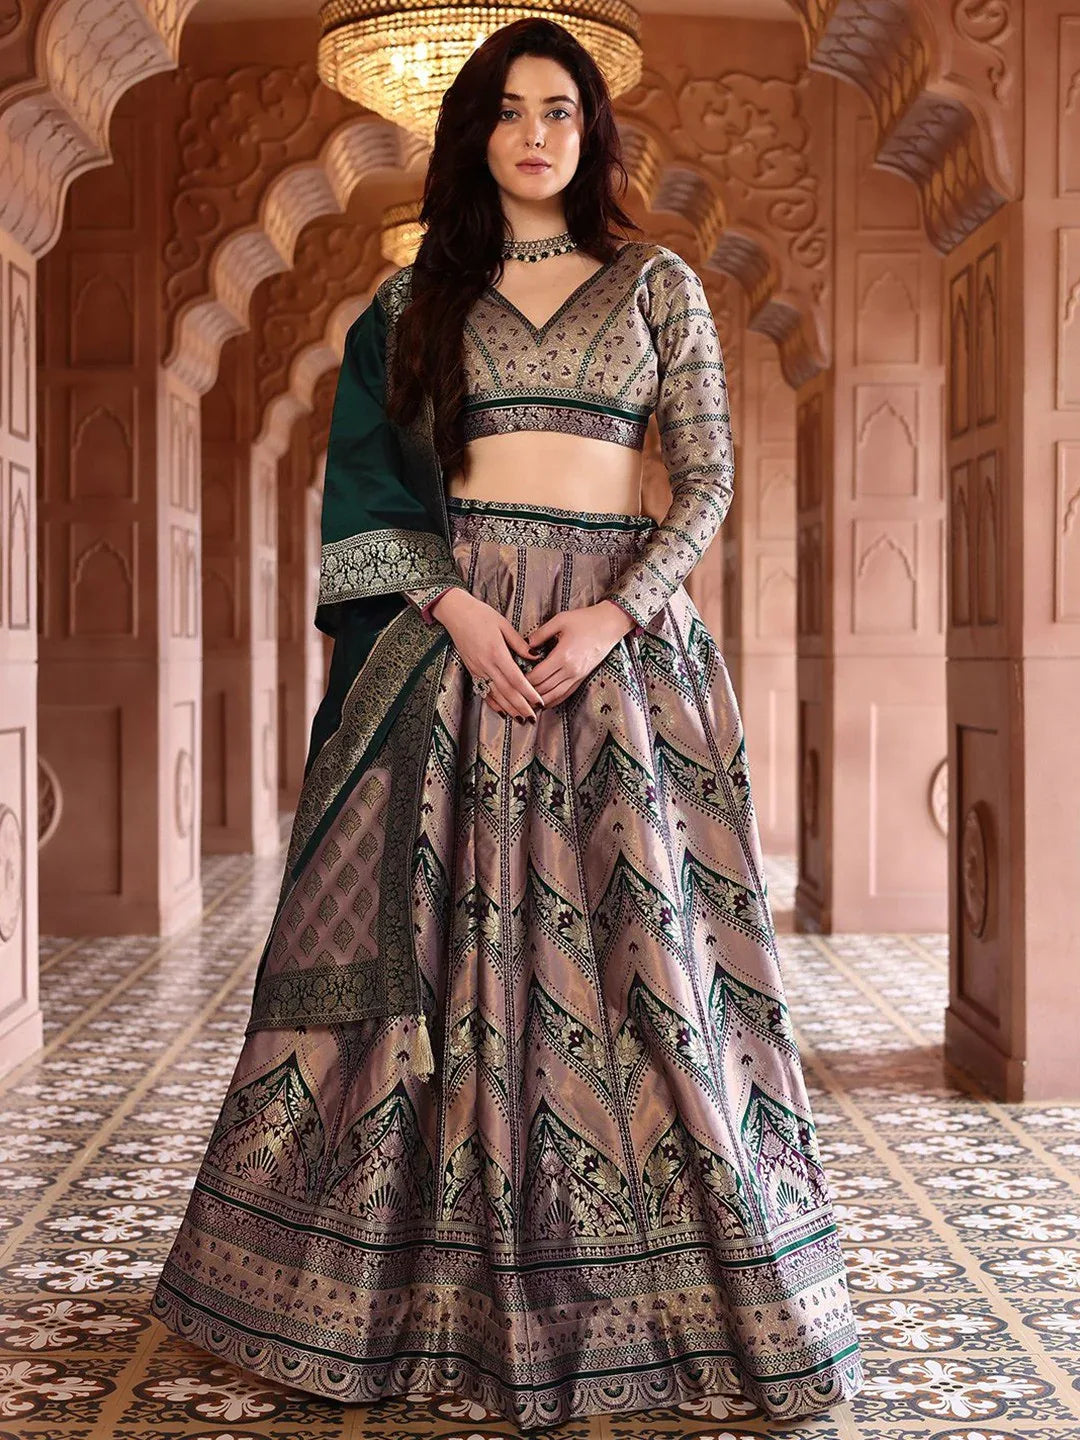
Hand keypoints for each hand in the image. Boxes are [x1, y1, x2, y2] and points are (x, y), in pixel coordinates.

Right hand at [431, 588, 544, 719]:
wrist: (455, 612)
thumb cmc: (480, 614)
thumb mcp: (504, 624)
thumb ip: (520, 643)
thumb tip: (536, 656)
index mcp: (496, 652)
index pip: (516, 678)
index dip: (528, 693)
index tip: (539, 702)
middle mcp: (485, 664)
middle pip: (506, 691)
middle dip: (521, 706)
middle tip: (534, 717)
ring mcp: (477, 669)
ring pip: (495, 695)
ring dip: (509, 709)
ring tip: (521, 719)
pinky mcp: (471, 670)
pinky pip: (483, 691)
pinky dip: (493, 703)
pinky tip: (502, 711)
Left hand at [522, 600, 634, 709]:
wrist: (610, 625)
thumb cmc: (585, 620)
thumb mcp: (560, 620)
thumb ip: (540, 633)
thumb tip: (526, 645)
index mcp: (562, 656)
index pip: (538, 676)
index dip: (523, 681)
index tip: (512, 680)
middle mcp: (570, 670)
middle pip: (544, 688)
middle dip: (528, 693)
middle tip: (514, 694)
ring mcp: (578, 675)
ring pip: (555, 695)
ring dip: (540, 701)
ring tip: (526, 704)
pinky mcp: (583, 677)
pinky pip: (566, 694)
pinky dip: (554, 700)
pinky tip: (545, 702)